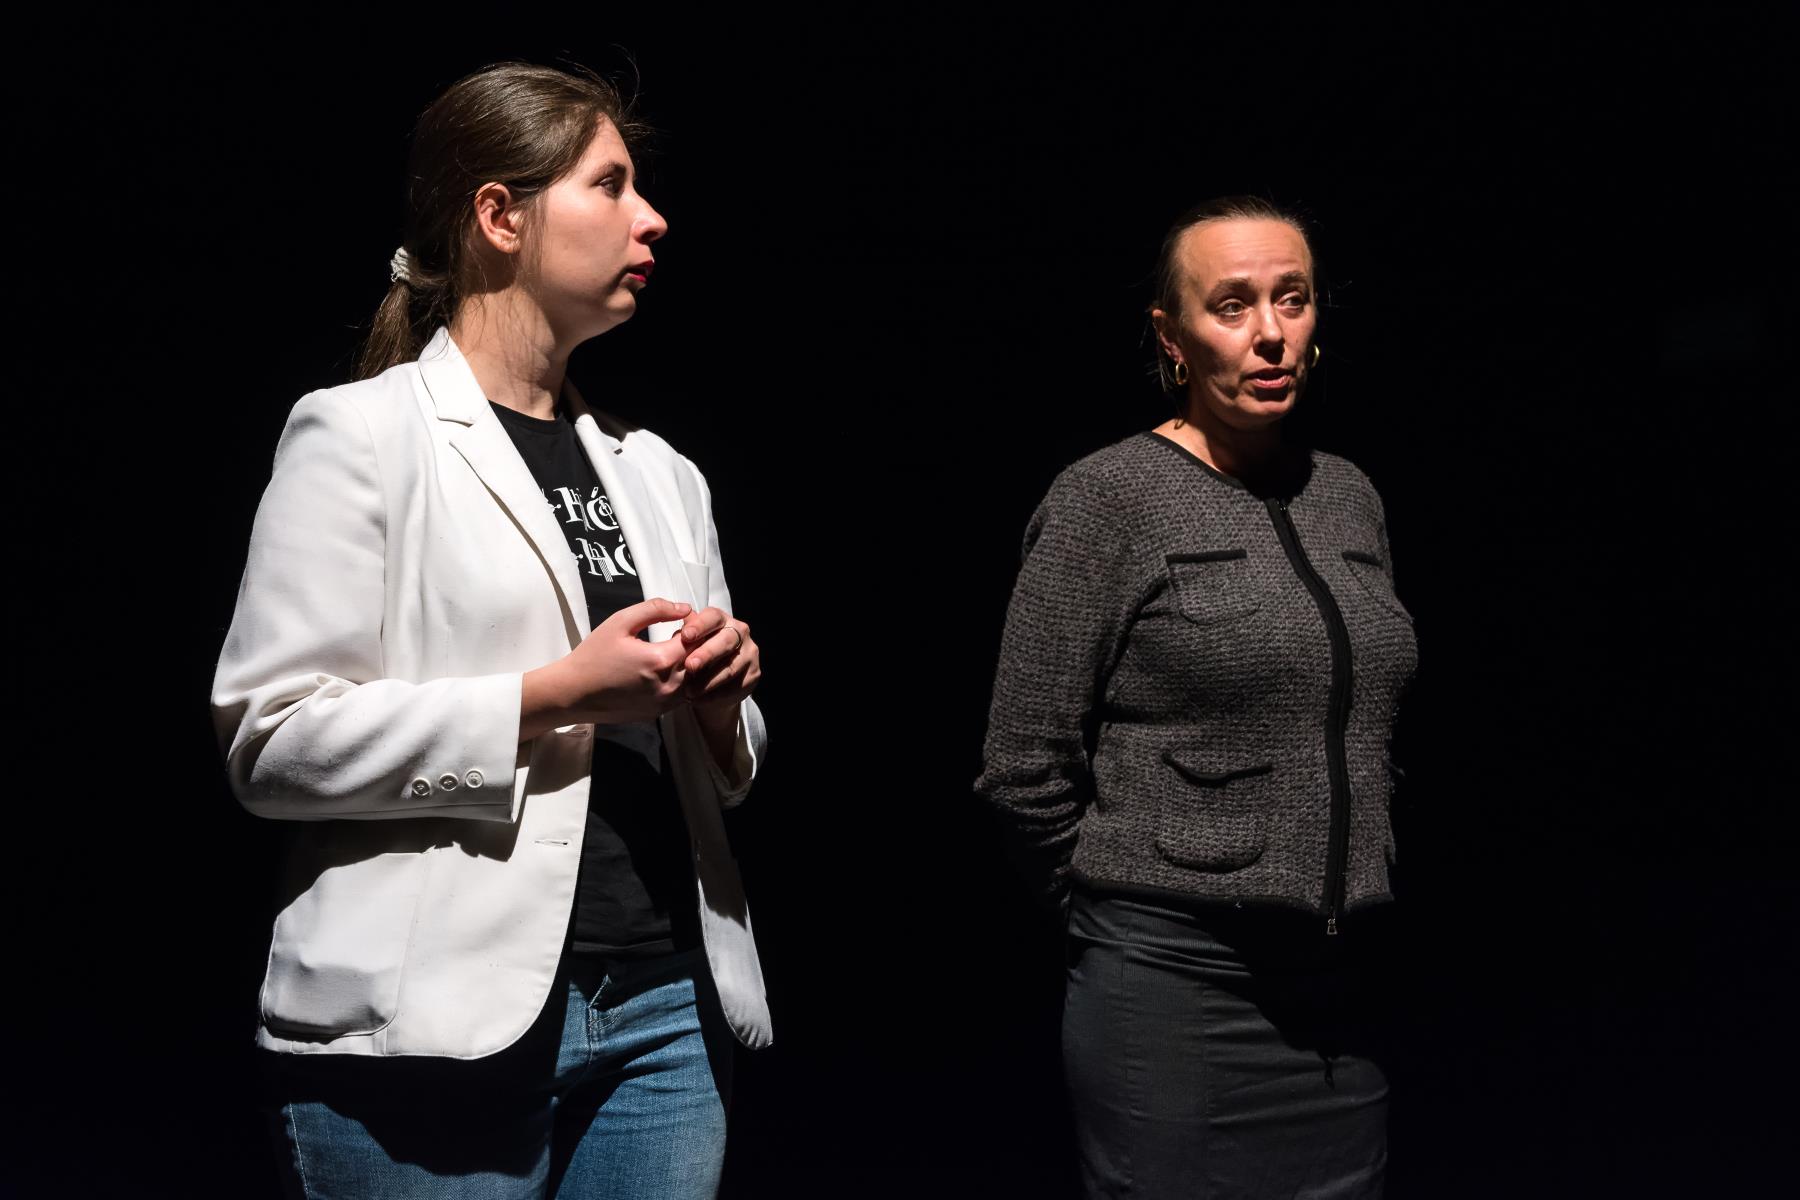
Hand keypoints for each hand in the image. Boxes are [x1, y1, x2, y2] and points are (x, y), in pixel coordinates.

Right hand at [534, 597, 693, 729]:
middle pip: (701, 661)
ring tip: (674, 651)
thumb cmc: (594, 655)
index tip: (683, 620)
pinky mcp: (659, 714)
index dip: (694, 627)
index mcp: (661, 660)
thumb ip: (655, 609)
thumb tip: (685, 607)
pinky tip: (665, 670)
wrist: (574, 693)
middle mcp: (669, 686)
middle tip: (682, 634)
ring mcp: (665, 704)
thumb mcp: (620, 622)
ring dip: (692, 665)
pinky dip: (682, 681)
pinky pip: (683, 696)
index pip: (698, 640)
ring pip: (696, 681)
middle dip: (697, 645)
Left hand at [675, 606, 760, 711]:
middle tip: (690, 666)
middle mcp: (740, 633)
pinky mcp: (753, 674)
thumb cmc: (695, 656)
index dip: (700, 625)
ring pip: (730, 667)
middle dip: (707, 653)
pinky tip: (699, 700)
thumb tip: (677, 633)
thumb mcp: (686, 645)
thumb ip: (683, 637)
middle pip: (726, 641)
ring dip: (709, 680)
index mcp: (722, 620)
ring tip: (689, 691)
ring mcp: (750, 654)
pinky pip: (735, 686)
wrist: (710, 684)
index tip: (685, 636)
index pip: (713, 617)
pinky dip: (715, 695)